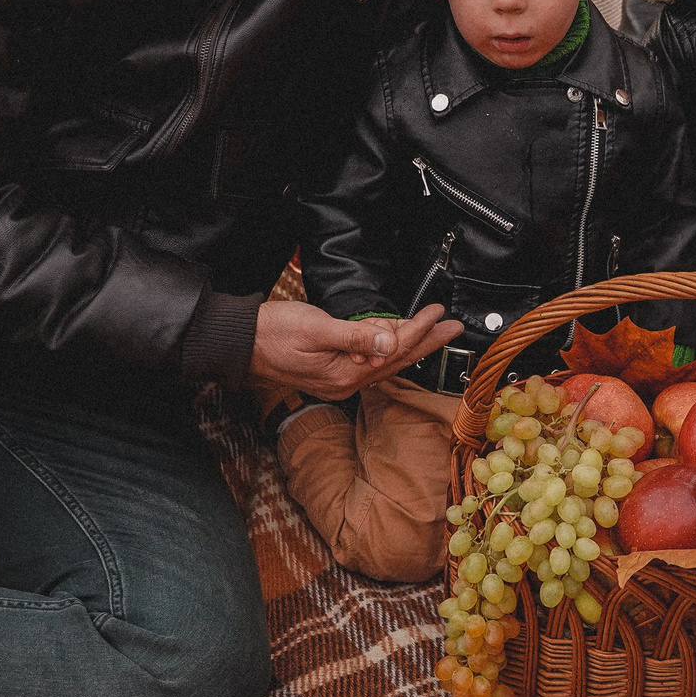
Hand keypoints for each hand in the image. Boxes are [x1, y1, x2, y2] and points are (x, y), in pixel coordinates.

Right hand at [250, 301, 458, 401]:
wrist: (241, 342)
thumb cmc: (273, 333)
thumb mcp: (316, 329)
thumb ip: (355, 336)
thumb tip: (388, 341)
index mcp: (345, 374)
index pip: (393, 350)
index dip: (418, 330)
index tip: (438, 315)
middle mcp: (346, 381)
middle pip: (396, 359)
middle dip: (427, 341)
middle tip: (453, 327)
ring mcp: (340, 378)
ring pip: (385, 359)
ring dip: (412, 343)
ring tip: (435, 330)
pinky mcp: (333, 369)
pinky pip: (370, 359)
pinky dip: (387, 345)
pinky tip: (398, 336)